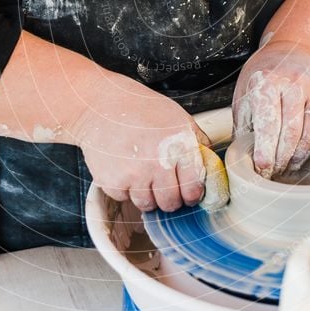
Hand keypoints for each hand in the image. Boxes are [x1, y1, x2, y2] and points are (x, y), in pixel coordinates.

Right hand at [71, 72, 210, 211]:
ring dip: (147, 195)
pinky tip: (124, 168)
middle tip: (164, 184)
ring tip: (142, 173)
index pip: (194, 189)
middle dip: (170, 198)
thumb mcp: (178, 118)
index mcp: (179, 146)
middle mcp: (158, 162)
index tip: (188, 192)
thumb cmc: (140, 108)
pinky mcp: (112, 182)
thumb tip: (209, 166)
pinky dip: (125, 189)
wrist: (100, 105)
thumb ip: (197, 142)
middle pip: (171, 203)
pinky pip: (125, 198)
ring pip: (148, 205)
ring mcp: (134, 174)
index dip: (192, 194)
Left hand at [232, 40, 309, 177]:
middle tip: (275, 172)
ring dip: (302, 158)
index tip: (263, 169)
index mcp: (266, 82)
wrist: (291, 51)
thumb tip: (244, 162)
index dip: (266, 151)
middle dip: (283, 159)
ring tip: (290, 167)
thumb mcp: (244, 96)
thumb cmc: (263, 80)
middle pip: (292, 133)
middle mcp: (294, 82)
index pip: (268, 123)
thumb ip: (244, 127)